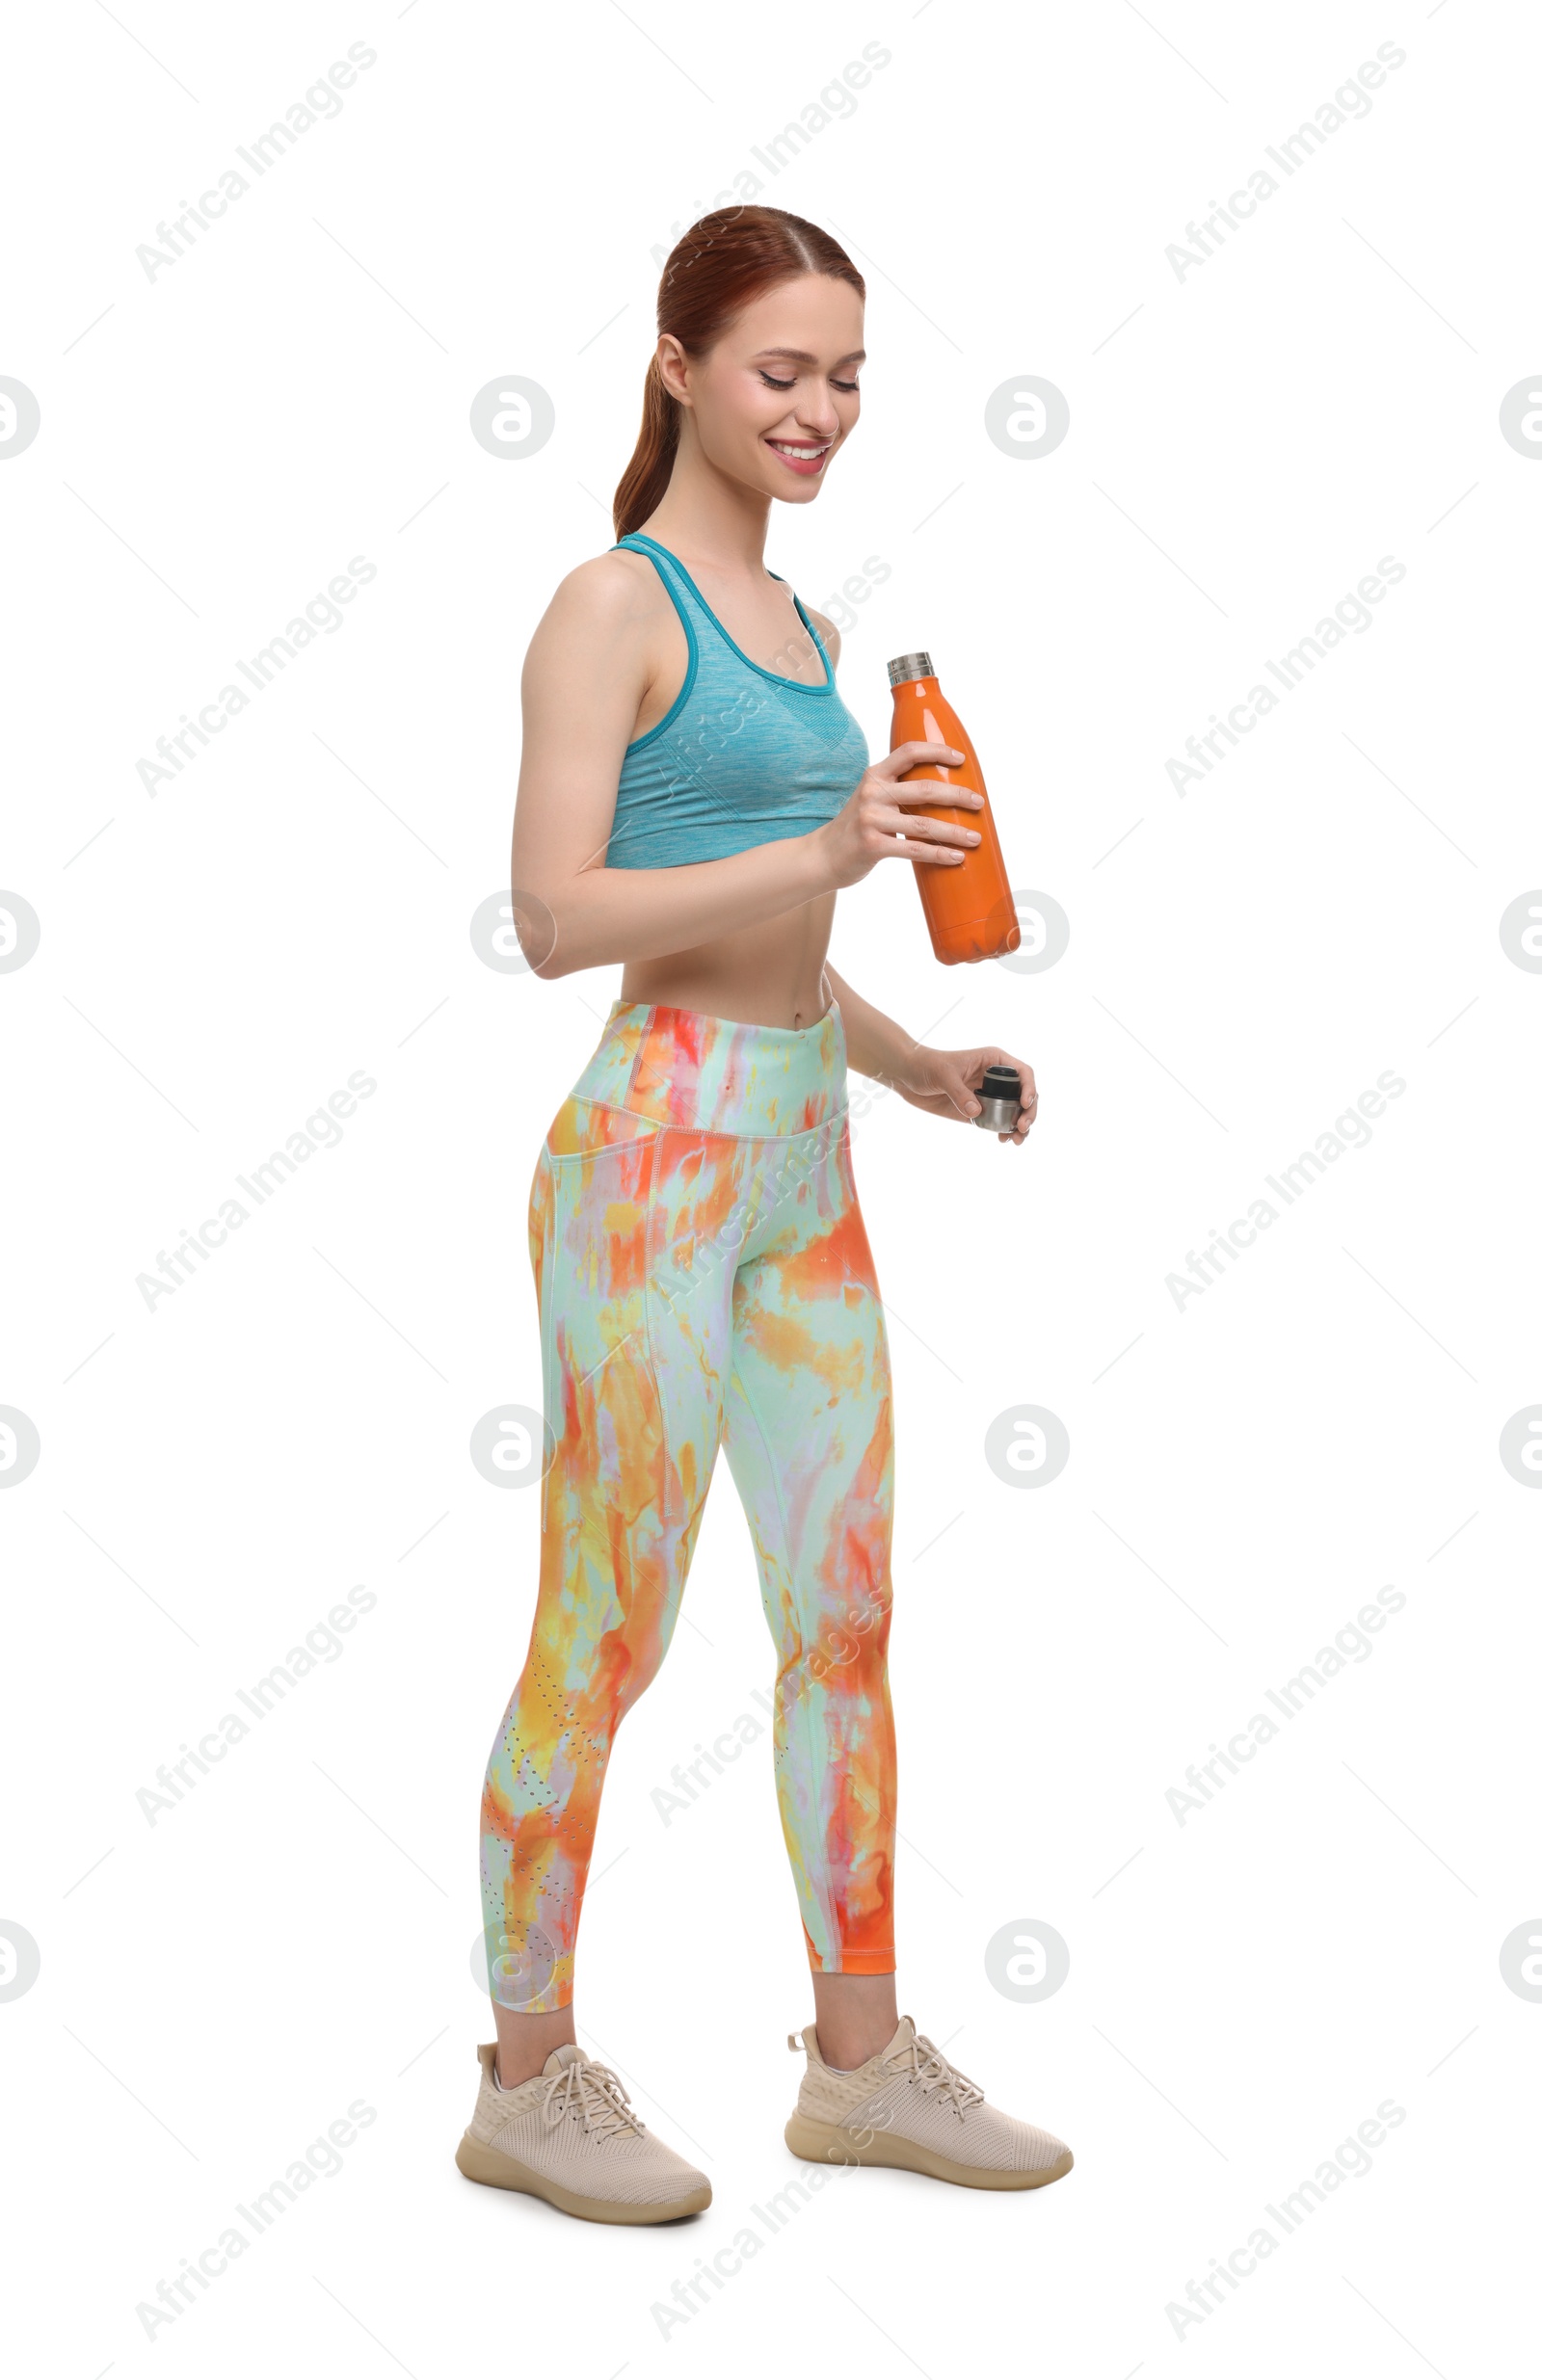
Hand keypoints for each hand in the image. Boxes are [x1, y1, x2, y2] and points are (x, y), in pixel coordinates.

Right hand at [813, 744, 983, 890]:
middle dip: (957, 796)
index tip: (960, 759)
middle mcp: (872, 793)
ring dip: (954, 832)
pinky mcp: (872, 846)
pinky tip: (956, 857)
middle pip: (925, 789)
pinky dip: (939, 854)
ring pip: (923, 825)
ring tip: (975, 837)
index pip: (909, 751)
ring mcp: (871, 820)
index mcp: (875, 774)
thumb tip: (945, 791)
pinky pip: (913, 850)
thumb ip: (898, 789)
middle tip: (979, 803)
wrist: (823, 856)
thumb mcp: (872, 798)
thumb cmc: (858, 826)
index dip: (937, 751)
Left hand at [892, 1043, 1038, 1144]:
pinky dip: (1004, 1131)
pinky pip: (998, 1122)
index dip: (1029, 1087)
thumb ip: (959, 1093)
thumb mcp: (943, 1075)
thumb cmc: (926, 1066)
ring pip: (1015, 1111)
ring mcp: (989, 1095)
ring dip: (1020, 1125)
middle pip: (1024, 1094)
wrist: (908, 1077)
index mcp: (993, 1060)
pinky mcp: (978, 1110)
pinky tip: (1003, 1140)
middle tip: (1022, 1128)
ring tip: (1017, 1140)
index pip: (1022, 1072)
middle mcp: (996, 1078)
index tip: (1025, 1103)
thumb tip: (976, 1113)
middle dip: (1028, 1112)